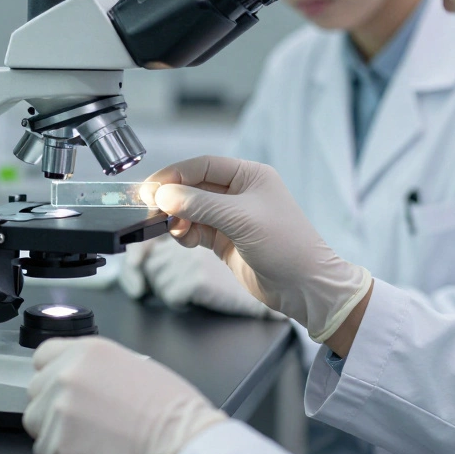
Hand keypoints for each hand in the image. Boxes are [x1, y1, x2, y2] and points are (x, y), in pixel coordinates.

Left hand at [23, 336, 226, 453]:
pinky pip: (44, 449)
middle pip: (36, 388)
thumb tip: (78, 374)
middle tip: (84, 415)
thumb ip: (93, 365)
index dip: (52, 372)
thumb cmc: (169, 406)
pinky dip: (62, 453)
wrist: (180, 441)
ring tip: (88, 434)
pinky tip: (90, 450)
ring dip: (53, 427)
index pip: (42, 355)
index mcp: (86, 350)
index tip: (60, 384)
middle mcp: (66, 375)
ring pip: (34, 419)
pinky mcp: (58, 445)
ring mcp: (59, 410)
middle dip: (54, 401)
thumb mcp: (131, 362)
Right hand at [147, 155, 371, 341]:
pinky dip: (185, 233)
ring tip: (173, 228)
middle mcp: (239, 193)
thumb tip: (164, 195)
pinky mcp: (225, 240)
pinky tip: (186, 239)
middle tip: (150, 209)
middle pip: (193, 187)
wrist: (304, 287)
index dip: (175, 174)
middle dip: (172, 198)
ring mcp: (231, 218)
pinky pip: (195, 229)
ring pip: (191, 210)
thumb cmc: (285, 245)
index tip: (151, 187)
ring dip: (177, 217)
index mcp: (249, 176)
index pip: (203, 166)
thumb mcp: (240, 218)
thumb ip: (200, 204)